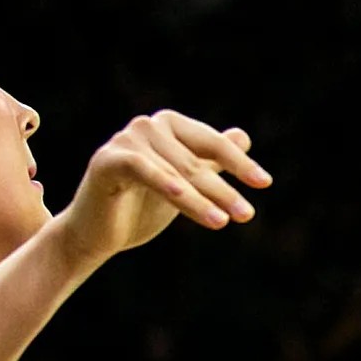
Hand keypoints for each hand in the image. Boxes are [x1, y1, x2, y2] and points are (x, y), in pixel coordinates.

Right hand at [50, 112, 271, 267]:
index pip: (212, 144)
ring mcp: (126, 139)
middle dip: (223, 190)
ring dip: (202, 199)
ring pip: (176, 172)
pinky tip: (186, 199)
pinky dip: (166, 184)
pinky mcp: (107, 160)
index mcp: (169, 125)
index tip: (264, 183)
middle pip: (196, 161)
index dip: (239, 164)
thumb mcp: (184, 184)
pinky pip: (144, 171)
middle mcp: (148, 125)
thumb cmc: (141, 207)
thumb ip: (209, 160)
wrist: (96, 235)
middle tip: (247, 215)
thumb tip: (243, 136)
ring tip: (224, 222)